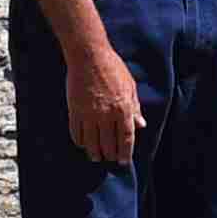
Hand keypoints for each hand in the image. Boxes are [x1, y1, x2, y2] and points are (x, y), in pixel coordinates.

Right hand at [66, 44, 144, 164]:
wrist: (89, 55)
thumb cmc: (112, 68)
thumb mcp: (130, 86)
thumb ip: (135, 107)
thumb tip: (141, 125)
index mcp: (123, 108)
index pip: (126, 138)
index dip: (125, 153)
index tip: (124, 161)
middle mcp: (106, 115)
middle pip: (108, 144)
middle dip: (110, 155)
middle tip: (110, 159)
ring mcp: (89, 114)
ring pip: (91, 142)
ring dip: (94, 153)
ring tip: (96, 157)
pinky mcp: (75, 110)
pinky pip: (77, 133)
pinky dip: (80, 141)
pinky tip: (83, 144)